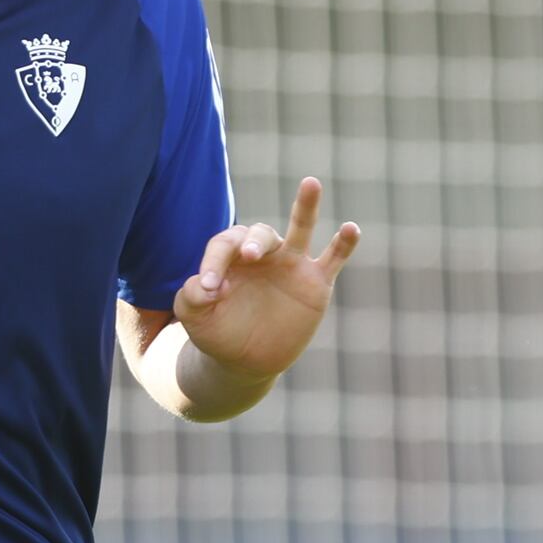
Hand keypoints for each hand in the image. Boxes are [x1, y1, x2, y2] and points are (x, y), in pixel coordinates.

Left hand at [176, 178, 360, 385]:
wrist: (246, 360)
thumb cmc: (217, 331)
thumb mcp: (194, 315)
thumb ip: (191, 296)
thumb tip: (209, 285)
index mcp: (231, 255)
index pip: (225, 245)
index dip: (214, 263)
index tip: (208, 290)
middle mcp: (263, 253)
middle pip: (260, 233)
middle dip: (255, 242)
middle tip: (249, 256)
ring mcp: (292, 265)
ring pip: (301, 228)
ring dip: (306, 206)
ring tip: (311, 183)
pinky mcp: (316, 282)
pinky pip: (333, 258)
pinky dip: (344, 243)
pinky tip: (351, 228)